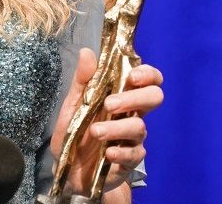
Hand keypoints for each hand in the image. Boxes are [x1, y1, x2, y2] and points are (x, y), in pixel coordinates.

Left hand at [50, 48, 163, 193]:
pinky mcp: (130, 160)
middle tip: (109, 104)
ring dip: (116, 128)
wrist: (67, 168)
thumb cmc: (75, 132)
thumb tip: (87, 52)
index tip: (132, 77)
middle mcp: (133, 114)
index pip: (149, 80)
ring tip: (94, 132)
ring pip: (139, 127)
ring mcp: (133, 138)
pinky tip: (108, 153)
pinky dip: (121, 152)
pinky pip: (134, 154)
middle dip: (135, 98)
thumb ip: (82, 81)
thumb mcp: (73, 105)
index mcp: (123, 96)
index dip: (148, 74)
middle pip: (154, 98)